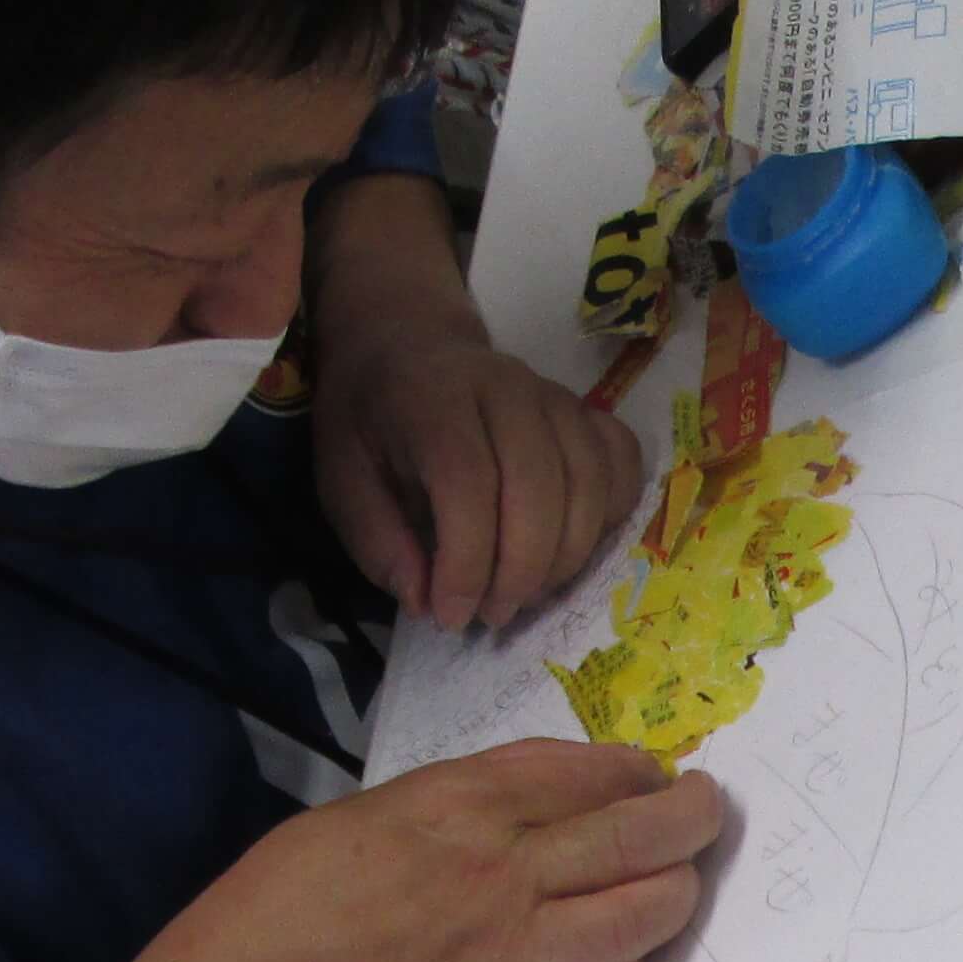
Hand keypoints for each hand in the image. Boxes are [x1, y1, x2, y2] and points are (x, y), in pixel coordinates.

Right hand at [156, 739, 726, 961]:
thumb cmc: (328, 871)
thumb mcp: (409, 794)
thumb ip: (497, 784)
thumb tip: (589, 776)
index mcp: (469, 800)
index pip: (595, 775)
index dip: (646, 772)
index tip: (662, 775)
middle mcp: (500, 869)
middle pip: (636, 837)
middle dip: (694, 820)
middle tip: (707, 814)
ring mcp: (506, 947)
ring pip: (638, 917)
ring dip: (679, 894)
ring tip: (681, 880)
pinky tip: (628, 954)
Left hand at [319, 325, 647, 637]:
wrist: (408, 347)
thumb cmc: (371, 421)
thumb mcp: (340, 479)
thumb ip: (377, 542)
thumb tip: (425, 601)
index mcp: (432, 398)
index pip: (467, 482)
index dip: (466, 562)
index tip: (450, 614)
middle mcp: (504, 387)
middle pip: (538, 487)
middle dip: (520, 570)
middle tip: (491, 614)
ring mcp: (555, 396)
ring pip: (589, 481)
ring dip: (566, 557)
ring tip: (526, 593)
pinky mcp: (586, 410)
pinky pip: (621, 464)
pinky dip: (610, 515)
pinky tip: (573, 548)